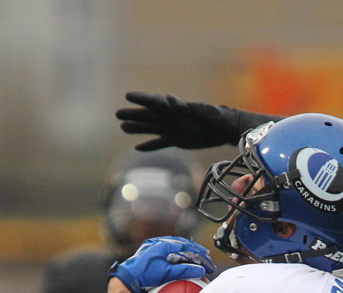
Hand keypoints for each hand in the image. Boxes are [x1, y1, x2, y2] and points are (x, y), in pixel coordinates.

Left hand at [109, 236, 214, 292]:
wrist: (128, 276)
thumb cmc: (145, 274)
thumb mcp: (167, 273)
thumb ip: (184, 271)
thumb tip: (200, 270)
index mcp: (163, 245)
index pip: (185, 245)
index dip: (198, 251)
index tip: (207, 257)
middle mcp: (159, 243)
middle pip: (181, 243)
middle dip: (193, 249)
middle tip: (204, 255)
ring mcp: (154, 246)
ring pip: (174, 245)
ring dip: (185, 250)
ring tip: (194, 255)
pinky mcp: (151, 252)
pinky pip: (168, 249)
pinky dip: (177, 253)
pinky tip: (181, 259)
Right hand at [116, 91, 242, 150]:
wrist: (225, 130)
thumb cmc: (214, 117)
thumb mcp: (200, 111)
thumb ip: (183, 106)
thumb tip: (167, 97)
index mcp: (175, 108)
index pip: (154, 102)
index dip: (141, 99)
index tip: (128, 96)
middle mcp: (171, 118)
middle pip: (148, 115)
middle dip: (134, 114)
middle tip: (118, 114)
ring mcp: (173, 129)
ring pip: (151, 129)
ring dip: (138, 129)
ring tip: (123, 128)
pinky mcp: (177, 140)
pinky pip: (160, 143)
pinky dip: (150, 145)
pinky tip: (138, 148)